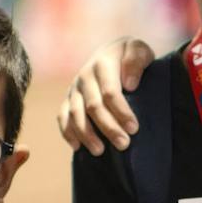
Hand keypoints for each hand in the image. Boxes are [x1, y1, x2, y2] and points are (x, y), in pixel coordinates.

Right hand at [57, 37, 156, 153]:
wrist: (111, 52)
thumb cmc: (130, 56)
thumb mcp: (139, 50)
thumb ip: (137, 60)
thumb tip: (129, 84)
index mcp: (102, 63)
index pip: (110, 92)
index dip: (121, 112)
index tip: (134, 128)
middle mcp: (85, 76)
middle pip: (93, 106)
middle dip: (108, 127)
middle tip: (123, 144)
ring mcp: (74, 88)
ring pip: (75, 114)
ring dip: (86, 134)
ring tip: (100, 151)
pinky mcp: (68, 98)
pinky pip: (62, 116)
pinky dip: (67, 132)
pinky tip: (77, 147)